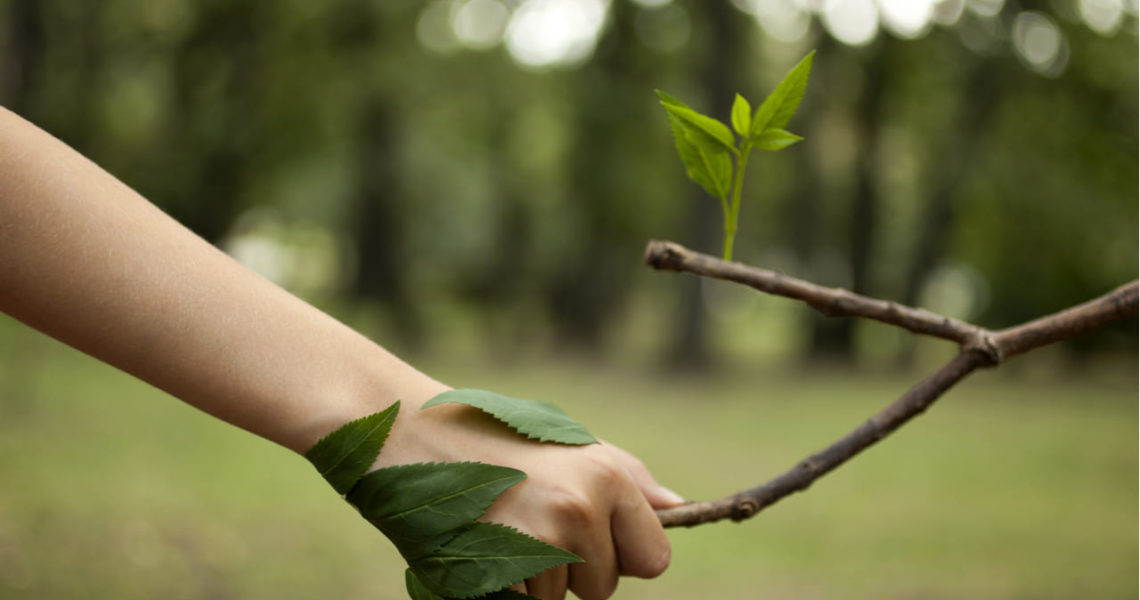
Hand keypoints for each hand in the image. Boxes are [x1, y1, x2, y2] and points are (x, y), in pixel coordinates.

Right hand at [376, 388, 683, 599]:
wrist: (410, 432)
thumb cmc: (493, 436)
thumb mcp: (567, 444)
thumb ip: (626, 480)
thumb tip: (677, 509)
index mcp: (607, 477)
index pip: (655, 559)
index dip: (624, 555)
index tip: (594, 538)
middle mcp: (580, 510)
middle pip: (604, 588)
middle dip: (574, 569)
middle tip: (531, 522)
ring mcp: (538, 543)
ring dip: (534, 579)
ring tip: (500, 525)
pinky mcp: (497, 572)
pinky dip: (503, 588)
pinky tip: (482, 544)